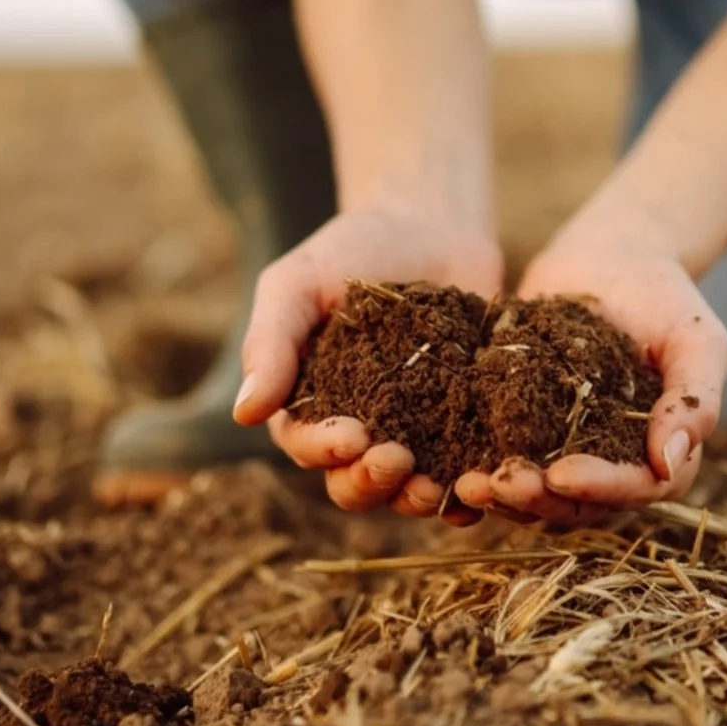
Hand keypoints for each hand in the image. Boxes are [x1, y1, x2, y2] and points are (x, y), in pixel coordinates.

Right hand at [232, 209, 501, 523]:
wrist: (430, 227)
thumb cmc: (351, 251)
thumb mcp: (298, 284)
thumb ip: (270, 342)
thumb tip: (244, 414)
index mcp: (308, 406)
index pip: (306, 445)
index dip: (324, 449)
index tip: (351, 435)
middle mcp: (358, 433)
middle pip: (354, 485)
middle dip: (371, 483)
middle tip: (396, 460)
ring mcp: (414, 436)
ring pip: (407, 490)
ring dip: (417, 498)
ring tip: (436, 487)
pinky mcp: (464, 429)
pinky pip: (464, 473)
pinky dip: (471, 488)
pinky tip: (483, 484)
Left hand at [455, 207, 726, 522]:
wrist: (611, 255)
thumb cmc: (665, 295)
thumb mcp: (697, 339)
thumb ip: (694, 399)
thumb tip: (671, 461)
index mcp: (662, 456)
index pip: (635, 488)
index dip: (599, 488)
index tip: (560, 473)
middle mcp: (612, 465)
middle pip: (577, 503)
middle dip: (537, 499)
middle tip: (499, 485)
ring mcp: (564, 450)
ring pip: (534, 493)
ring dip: (501, 496)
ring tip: (466, 484)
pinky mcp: (522, 428)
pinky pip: (499, 458)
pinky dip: (475, 465)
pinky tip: (446, 462)